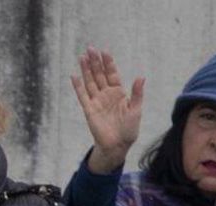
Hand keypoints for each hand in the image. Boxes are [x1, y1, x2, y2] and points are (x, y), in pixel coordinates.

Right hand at [71, 47, 144, 173]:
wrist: (118, 146)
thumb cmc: (129, 129)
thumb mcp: (136, 110)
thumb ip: (137, 93)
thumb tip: (141, 77)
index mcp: (118, 93)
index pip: (112, 74)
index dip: (108, 63)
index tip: (104, 51)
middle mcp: (106, 95)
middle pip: (99, 74)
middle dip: (95, 62)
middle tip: (90, 48)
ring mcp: (97, 102)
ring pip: (90, 82)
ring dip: (86, 70)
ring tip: (82, 57)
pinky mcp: (89, 110)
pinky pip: (82, 96)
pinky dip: (78, 87)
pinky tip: (74, 76)